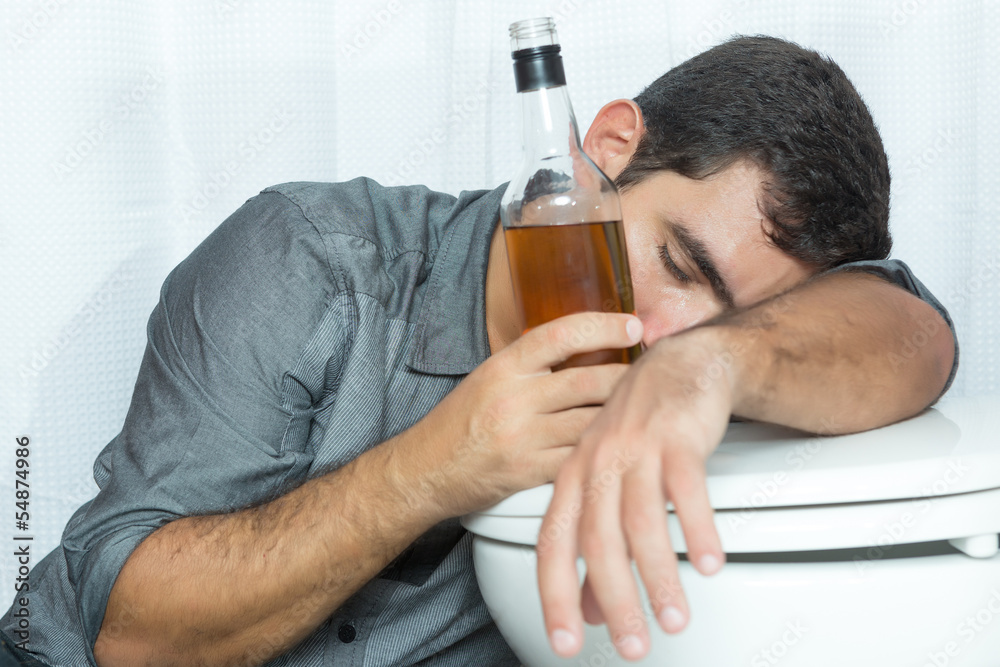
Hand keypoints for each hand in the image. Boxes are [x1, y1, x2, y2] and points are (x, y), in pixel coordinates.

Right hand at [415, 311, 644, 519]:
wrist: (423, 470)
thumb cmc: (459, 423)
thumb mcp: (488, 379)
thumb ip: (531, 365)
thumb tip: (585, 347)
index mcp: (503, 367)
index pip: (561, 334)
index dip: (602, 325)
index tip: (632, 324)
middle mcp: (513, 398)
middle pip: (588, 380)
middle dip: (628, 376)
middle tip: (653, 372)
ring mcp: (521, 437)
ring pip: (590, 421)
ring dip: (622, 416)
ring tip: (645, 410)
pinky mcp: (527, 472)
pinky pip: (578, 457)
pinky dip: (602, 451)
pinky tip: (619, 446)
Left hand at [536, 325, 731, 660]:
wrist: (679, 364)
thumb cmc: (640, 429)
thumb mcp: (606, 483)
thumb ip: (595, 549)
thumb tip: (587, 611)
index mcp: (573, 477)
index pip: (553, 543)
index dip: (555, 595)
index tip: (566, 643)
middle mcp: (598, 464)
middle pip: (598, 540)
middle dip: (616, 600)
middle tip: (634, 644)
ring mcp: (637, 449)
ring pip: (642, 521)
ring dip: (660, 576)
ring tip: (675, 617)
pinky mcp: (678, 437)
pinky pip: (687, 490)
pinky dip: (698, 529)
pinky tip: (710, 562)